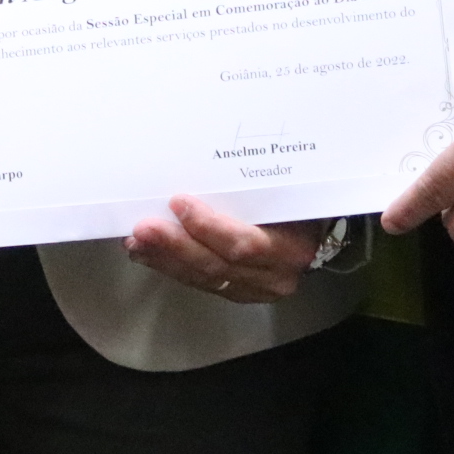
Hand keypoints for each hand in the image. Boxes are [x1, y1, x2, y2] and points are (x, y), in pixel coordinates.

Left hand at [125, 197, 322, 301]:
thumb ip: (256, 185)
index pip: (245, 243)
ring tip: (135, 241)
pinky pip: (201, 283)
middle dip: (175, 246)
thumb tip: (206, 159)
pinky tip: (147, 254)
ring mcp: (257, 290)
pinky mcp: (239, 294)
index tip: (178, 202)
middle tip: (142, 227)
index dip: (208, 226)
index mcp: (292, 246)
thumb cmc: (299, 199)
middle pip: (218, 265)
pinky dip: (170, 267)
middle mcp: (276, 276)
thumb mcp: (288, 189)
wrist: (318, 230)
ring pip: (204, 278)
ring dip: (165, 259)